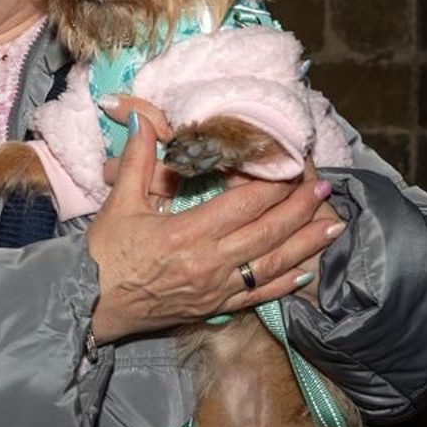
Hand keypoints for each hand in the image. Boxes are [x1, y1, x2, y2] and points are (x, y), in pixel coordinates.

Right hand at [84, 113, 346, 344]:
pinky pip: (260, 295)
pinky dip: (287, 283)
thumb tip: (142, 120)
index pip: (244, 204)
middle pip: (267, 232)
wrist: (92, 306)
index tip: (292, 165)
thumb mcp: (119, 204)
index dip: (273, 184)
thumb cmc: (105, 255)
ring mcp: (217, 288)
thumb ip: (136, 160)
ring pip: (273, 264)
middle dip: (300, 208)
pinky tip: (308, 270)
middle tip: (324, 187)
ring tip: (334, 225)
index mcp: (187, 234)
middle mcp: (209, 263)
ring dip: (306, 244)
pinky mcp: (216, 307)